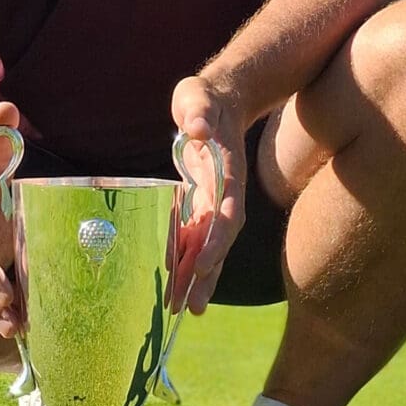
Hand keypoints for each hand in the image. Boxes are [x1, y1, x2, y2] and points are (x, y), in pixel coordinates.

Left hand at [170, 76, 246, 313]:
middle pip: (220, 240)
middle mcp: (226, 193)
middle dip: (207, 273)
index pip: (225, 212)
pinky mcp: (204, 202)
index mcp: (227, 172)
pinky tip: (179, 285)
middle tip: (192, 307)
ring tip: (186, 309)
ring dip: (200, 276)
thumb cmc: (204, 99)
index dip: (215, 240)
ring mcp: (217, 200)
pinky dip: (191, 261)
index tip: (203, 264)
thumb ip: (198, 110)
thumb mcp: (198, 96)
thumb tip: (197, 128)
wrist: (221, 101)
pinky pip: (199, 237)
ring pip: (210, 245)